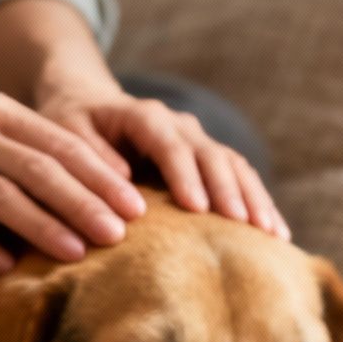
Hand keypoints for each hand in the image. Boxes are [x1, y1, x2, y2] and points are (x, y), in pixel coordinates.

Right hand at [0, 80, 140, 272]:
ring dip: (44, 227)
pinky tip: (7, 268)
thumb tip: (88, 181)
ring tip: (79, 254)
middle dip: (86, 203)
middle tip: (123, 234)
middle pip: (40, 170)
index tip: (137, 205)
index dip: (102, 176)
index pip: (61, 144)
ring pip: (1, 196)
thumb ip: (23, 141)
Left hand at [36, 77, 287, 240]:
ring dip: (255, 199)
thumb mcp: (66, 132)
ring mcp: (199, 141)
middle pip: (212, 156)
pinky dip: (260, 204)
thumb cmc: (71, 124)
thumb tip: (124, 187)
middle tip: (244, 227)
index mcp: (144, 116)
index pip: (170, 145)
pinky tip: (277, 235)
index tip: (198, 208)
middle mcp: (179, 125)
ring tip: (271, 236)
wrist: (89, 104)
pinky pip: (241, 179)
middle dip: (230, 192)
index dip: (186, 175)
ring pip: (235, 166)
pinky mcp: (209, 161)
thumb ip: (90, 157)